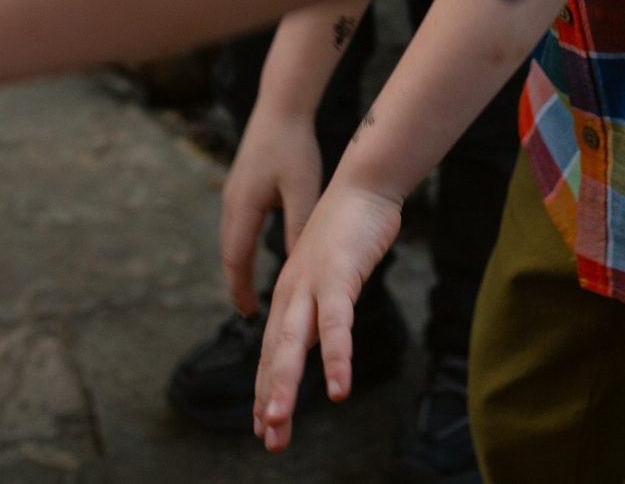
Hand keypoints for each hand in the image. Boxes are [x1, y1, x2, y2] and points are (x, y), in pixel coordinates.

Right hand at [219, 107, 321, 316]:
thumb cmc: (294, 147)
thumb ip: (298, 227)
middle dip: (237, 282)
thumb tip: (297, 265)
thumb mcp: (302, 190)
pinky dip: (242, 246)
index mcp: (244, 207)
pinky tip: (255, 252)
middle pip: (229, 253)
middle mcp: (232, 202)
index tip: (250, 313)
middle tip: (250, 309)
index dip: (241, 289)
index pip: (236, 260)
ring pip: (232, 238)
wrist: (281, 106)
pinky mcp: (241, 184)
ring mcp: (234, 192)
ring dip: (239, 264)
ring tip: (251, 288)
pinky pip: (238, 224)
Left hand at [253, 178, 405, 449]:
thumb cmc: (347, 232)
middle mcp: (292, 293)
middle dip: (270, 399)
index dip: (267, 390)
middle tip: (267, 439)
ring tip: (277, 423)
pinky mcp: (340, 276)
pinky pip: (337, 324)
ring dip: (285, 385)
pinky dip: (337, 358)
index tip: (263, 427)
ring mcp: (313, 285)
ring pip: (294, 343)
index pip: (273, 351)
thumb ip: (319, 309)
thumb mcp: (327, 276)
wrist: (362, 185)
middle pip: (276, 354)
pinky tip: (339, 389)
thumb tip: (318, 342)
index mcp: (289, 296)